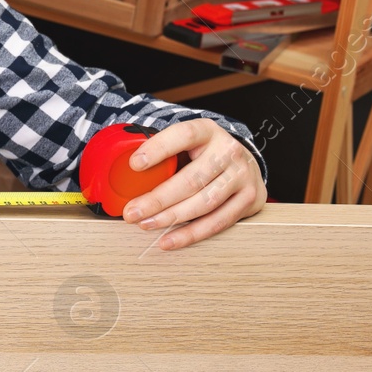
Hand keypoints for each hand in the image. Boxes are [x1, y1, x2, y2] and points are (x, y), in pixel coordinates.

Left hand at [119, 118, 266, 249]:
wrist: (246, 164)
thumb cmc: (205, 155)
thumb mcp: (187, 145)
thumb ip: (164, 155)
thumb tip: (121, 172)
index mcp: (208, 131)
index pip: (183, 135)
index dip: (159, 149)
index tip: (134, 164)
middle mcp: (229, 150)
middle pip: (191, 179)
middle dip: (157, 199)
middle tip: (132, 212)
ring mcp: (242, 176)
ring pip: (203, 203)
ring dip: (171, 218)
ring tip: (145, 224)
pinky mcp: (250, 199)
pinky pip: (217, 222)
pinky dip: (190, 234)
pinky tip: (168, 240)